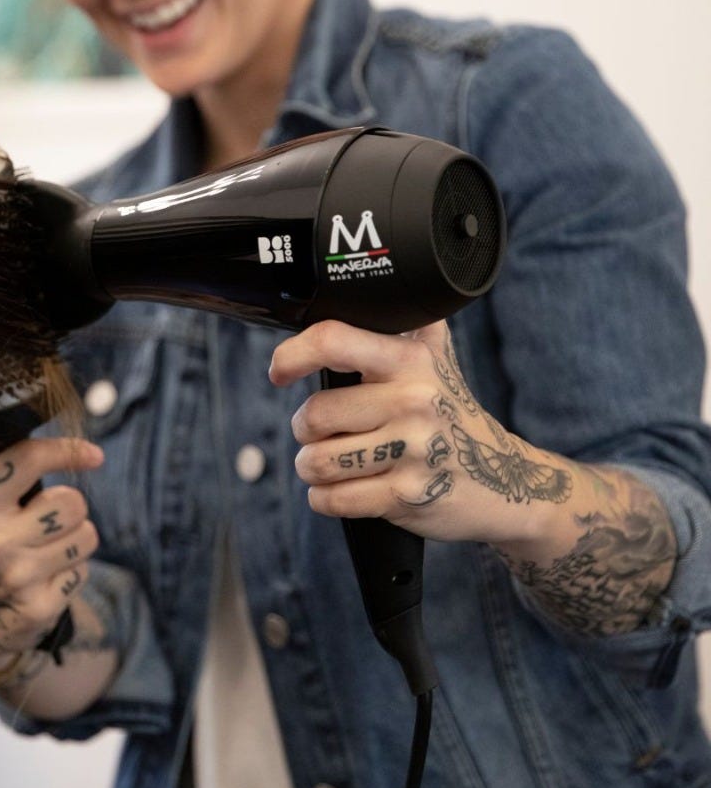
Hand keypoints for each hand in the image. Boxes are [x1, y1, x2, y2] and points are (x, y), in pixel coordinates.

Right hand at [0, 433, 103, 668]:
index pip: (28, 460)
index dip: (66, 451)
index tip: (92, 455)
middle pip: (71, 502)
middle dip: (67, 505)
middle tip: (44, 516)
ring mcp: (18, 579)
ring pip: (86, 535)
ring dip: (73, 537)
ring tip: (43, 545)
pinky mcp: (39, 608)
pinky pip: (83, 570)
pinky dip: (71, 569)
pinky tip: (43, 575)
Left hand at [269, 320, 571, 546]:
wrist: (506, 479)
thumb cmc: (452, 413)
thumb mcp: (435, 359)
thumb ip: (402, 322)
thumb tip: (351, 289)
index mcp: (410, 360)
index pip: (332, 341)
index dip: (292, 355)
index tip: (280, 371)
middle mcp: (413, 400)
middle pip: (314, 414)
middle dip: (305, 428)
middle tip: (322, 430)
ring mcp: (412, 450)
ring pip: (317, 460)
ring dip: (311, 466)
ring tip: (330, 460)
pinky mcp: (407, 495)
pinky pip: (334, 499)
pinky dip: (325, 498)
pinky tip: (340, 489)